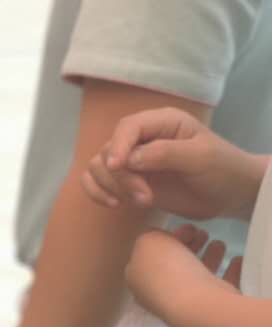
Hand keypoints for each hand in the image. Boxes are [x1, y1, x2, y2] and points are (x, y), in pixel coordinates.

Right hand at [83, 108, 267, 220]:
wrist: (230, 195)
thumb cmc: (223, 170)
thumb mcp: (202, 157)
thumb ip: (166, 153)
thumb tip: (130, 159)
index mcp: (161, 122)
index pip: (127, 127)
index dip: (118, 146)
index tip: (117, 167)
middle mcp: (142, 138)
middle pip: (109, 150)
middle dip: (121, 176)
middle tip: (145, 197)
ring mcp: (133, 160)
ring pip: (98, 167)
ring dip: (112, 187)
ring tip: (143, 202)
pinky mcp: (128, 181)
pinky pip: (96, 182)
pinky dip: (97, 193)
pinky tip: (115, 205)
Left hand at [126, 224, 241, 326]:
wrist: (196, 305)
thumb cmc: (167, 269)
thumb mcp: (148, 241)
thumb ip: (150, 237)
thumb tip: (161, 241)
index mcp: (138, 279)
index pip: (151, 256)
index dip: (167, 238)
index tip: (186, 227)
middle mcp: (158, 293)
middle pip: (174, 264)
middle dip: (189, 246)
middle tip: (203, 233)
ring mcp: (184, 302)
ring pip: (197, 274)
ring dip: (208, 256)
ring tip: (219, 243)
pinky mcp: (209, 309)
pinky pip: (220, 286)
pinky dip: (229, 272)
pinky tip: (236, 260)